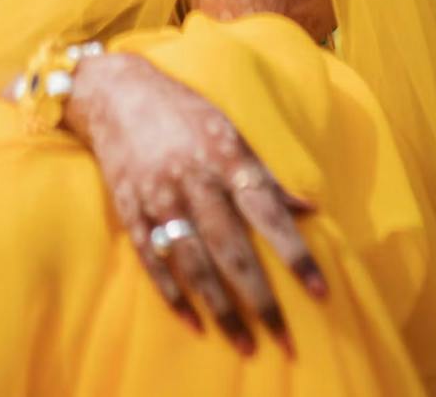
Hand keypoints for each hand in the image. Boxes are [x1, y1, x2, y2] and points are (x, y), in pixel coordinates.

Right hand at [62, 50, 326, 358]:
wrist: (115, 92)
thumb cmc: (183, 112)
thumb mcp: (228, 131)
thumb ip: (264, 174)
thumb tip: (309, 208)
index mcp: (224, 155)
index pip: (267, 211)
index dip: (294, 253)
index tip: (319, 291)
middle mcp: (193, 178)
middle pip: (231, 248)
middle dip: (260, 299)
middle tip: (284, 341)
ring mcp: (158, 195)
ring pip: (194, 263)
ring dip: (221, 308)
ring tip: (245, 343)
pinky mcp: (129, 207)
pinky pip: (152, 259)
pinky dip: (172, 293)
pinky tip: (194, 321)